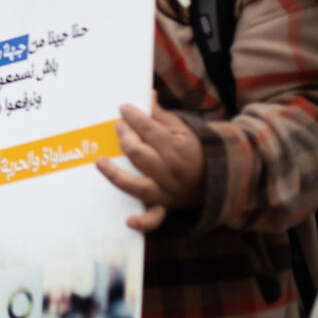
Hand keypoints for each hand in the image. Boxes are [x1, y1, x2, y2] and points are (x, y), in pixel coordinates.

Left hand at [96, 98, 203, 232]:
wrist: (217, 178)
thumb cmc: (192, 149)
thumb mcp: (182, 130)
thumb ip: (161, 115)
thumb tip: (146, 95)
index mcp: (178, 149)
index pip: (149, 130)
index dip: (133, 117)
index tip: (122, 108)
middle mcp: (172, 172)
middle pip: (139, 154)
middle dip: (125, 137)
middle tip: (118, 127)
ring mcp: (167, 191)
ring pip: (138, 185)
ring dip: (115, 175)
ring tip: (99, 161)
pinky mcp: (164, 206)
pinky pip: (154, 218)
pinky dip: (143, 222)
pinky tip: (128, 221)